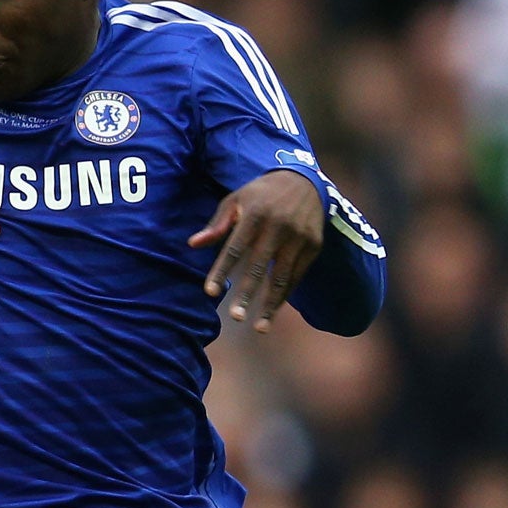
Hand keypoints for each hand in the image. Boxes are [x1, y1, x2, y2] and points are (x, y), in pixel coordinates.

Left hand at [187, 169, 324, 332]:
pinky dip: (285, 294)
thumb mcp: (236, 200)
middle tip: (235, 317)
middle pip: (259, 265)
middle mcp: (279, 226)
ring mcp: (299, 236)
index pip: (235, 247)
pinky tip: (273, 309)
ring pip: (282, 276)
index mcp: (256, 214)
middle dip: (247, 293)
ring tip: (259, 327)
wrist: (305, 180)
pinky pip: (297, 275)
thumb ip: (217, 224)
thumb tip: (193, 244)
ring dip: (271, 304)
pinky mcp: (314, 245)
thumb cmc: (261, 194)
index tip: (211, 292)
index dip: (222, 270)